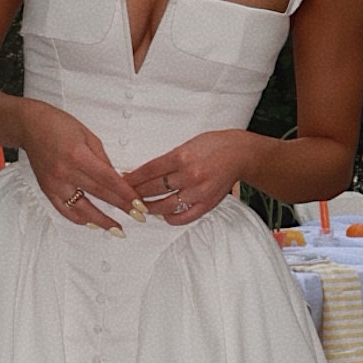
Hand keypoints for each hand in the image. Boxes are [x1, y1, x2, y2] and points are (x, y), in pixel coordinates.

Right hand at [21, 102, 136, 231]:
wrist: (30, 126)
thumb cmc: (58, 125)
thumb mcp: (88, 136)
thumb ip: (103, 159)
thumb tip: (117, 179)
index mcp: (78, 156)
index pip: (108, 180)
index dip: (126, 194)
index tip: (139, 204)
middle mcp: (65, 172)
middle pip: (99, 194)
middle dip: (121, 207)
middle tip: (138, 217)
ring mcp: (54, 183)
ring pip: (82, 209)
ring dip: (101, 221)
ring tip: (117, 229)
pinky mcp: (47, 190)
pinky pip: (64, 210)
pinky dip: (79, 219)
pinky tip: (92, 223)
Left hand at [125, 132, 252, 224]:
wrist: (240, 154)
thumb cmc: (215, 145)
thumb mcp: (188, 144)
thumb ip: (169, 158)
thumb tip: (147, 171)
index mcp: (182, 156)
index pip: (149, 170)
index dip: (133, 177)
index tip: (122, 181)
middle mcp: (189, 175)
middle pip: (153, 188)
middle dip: (136, 192)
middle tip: (125, 195)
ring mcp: (198, 191)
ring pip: (165, 205)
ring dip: (149, 207)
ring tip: (140, 206)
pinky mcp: (207, 203)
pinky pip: (184, 217)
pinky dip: (171, 218)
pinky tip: (163, 215)